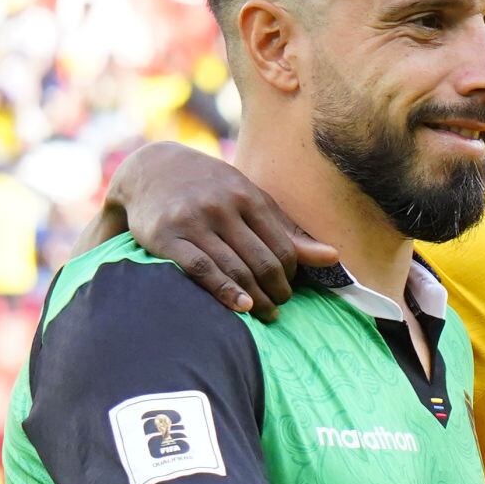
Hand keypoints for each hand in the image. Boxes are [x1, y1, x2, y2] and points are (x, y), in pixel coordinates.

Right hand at [113, 140, 337, 318]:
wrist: (150, 169)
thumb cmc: (211, 189)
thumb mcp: (250, 199)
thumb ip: (286, 230)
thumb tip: (334, 257)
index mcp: (247, 196)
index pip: (283, 248)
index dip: (292, 274)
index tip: (290, 287)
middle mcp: (221, 206)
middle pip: (262, 261)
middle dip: (278, 291)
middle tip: (280, 306)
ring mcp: (193, 221)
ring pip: (235, 268)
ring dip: (256, 298)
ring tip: (267, 314)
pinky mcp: (166, 236)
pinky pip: (201, 269)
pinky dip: (225, 291)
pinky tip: (242, 308)